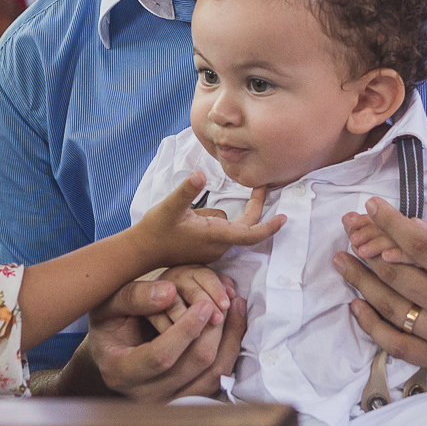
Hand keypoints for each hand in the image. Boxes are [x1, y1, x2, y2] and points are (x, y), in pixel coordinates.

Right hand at [85, 277, 248, 400]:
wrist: (113, 350)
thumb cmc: (110, 324)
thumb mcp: (108, 304)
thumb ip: (134, 296)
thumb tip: (170, 292)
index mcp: (121, 371)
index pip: (161, 356)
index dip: (186, 330)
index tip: (204, 304)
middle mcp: (145, 395)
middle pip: (193, 364)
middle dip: (213, 330)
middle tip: (223, 300)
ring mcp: (169, 401)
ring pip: (212, 375)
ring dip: (229, 338)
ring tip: (235, 305)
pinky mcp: (188, 399)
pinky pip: (219, 379)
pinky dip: (231, 349)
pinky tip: (234, 323)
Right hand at [133, 172, 285, 268]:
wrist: (141, 251)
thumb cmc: (155, 230)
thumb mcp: (169, 207)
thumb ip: (186, 191)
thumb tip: (199, 175)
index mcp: (215, 236)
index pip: (250, 233)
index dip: (269, 226)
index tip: (284, 217)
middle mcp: (218, 245)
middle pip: (246, 227)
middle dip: (254, 207)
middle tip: (260, 185)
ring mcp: (212, 248)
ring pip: (231, 226)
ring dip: (228, 215)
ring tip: (198, 209)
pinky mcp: (206, 247)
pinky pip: (222, 230)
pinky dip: (220, 220)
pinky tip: (195, 216)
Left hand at [336, 198, 426, 374]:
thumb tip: (416, 228)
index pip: (419, 246)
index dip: (389, 224)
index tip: (369, 206)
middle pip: (399, 274)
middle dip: (368, 246)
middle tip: (348, 228)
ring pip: (392, 308)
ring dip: (361, 281)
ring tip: (341, 260)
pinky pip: (399, 346)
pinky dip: (373, 327)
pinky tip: (356, 305)